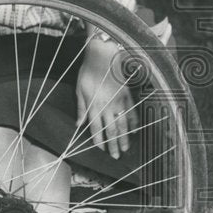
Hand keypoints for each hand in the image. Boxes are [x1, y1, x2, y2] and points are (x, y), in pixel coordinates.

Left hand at [76, 38, 137, 159]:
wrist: (103, 56)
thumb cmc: (87, 72)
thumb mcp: (79, 89)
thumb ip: (80, 108)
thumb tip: (78, 124)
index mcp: (93, 106)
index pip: (96, 128)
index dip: (99, 141)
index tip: (101, 151)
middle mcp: (107, 106)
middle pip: (110, 129)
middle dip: (113, 144)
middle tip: (116, 156)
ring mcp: (119, 101)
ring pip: (122, 123)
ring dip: (124, 137)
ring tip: (125, 149)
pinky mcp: (127, 95)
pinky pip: (131, 112)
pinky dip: (133, 123)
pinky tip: (134, 131)